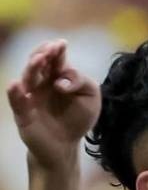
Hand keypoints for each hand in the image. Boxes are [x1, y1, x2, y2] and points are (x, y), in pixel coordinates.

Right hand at [7, 40, 100, 169]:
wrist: (65, 145)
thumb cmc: (77, 118)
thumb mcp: (90, 98)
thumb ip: (83, 82)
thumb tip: (62, 82)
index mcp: (57, 76)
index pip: (55, 60)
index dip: (56, 51)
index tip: (61, 44)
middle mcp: (41, 83)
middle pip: (38, 64)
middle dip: (44, 54)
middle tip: (51, 49)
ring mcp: (30, 96)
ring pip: (28, 78)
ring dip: (32, 67)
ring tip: (40, 59)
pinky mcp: (23, 113)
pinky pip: (17, 101)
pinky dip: (15, 93)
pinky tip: (16, 85)